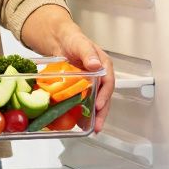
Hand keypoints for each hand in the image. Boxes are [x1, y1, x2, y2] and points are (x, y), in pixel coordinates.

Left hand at [21, 6, 114, 131]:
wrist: (60, 40)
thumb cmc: (73, 39)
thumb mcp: (80, 43)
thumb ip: (88, 53)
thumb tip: (95, 65)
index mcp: (103, 66)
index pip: (108, 83)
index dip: (105, 96)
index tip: (99, 106)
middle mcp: (99, 77)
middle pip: (104, 97)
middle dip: (102, 113)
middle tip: (97, 126)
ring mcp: (90, 84)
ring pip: (95, 102)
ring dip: (94, 116)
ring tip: (91, 129)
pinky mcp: (80, 89)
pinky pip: (83, 102)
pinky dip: (82, 112)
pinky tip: (78, 122)